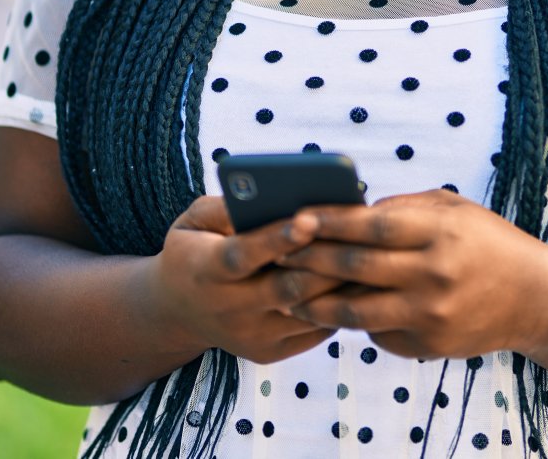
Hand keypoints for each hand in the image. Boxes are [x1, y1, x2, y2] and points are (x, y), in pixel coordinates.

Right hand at [142, 195, 348, 364]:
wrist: (177, 310)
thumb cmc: (196, 248)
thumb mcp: (194, 220)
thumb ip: (225, 206)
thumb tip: (267, 195)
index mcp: (205, 271)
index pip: (242, 256)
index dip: (276, 239)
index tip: (309, 218)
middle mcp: (227, 310)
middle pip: (285, 289)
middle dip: (323, 262)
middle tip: (359, 235)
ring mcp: (251, 337)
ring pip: (308, 312)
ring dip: (341, 284)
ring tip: (371, 253)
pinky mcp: (270, 352)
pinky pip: (315, 329)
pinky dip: (340, 304)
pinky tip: (360, 278)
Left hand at [276, 188, 547, 360]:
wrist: (536, 298)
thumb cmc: (489, 242)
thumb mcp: (454, 209)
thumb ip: (403, 207)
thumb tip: (349, 210)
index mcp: (439, 231)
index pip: (370, 226)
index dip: (327, 221)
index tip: (294, 216)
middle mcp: (433, 273)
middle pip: (353, 267)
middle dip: (308, 259)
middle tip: (275, 252)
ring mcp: (430, 314)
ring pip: (353, 310)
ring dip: (314, 301)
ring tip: (286, 291)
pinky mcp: (428, 345)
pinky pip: (375, 331)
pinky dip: (349, 321)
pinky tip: (327, 311)